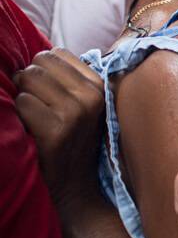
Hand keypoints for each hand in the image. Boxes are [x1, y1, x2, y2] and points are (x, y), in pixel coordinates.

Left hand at [13, 49, 104, 207]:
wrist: (75, 185)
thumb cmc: (71, 139)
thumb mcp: (82, 104)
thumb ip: (68, 78)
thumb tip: (38, 55)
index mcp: (98, 85)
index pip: (56, 53)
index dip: (42, 68)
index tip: (45, 89)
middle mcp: (90, 96)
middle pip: (40, 64)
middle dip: (28, 80)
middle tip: (34, 102)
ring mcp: (75, 113)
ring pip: (29, 81)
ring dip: (22, 96)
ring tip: (32, 115)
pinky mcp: (56, 131)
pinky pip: (23, 103)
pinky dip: (19, 114)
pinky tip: (30, 128)